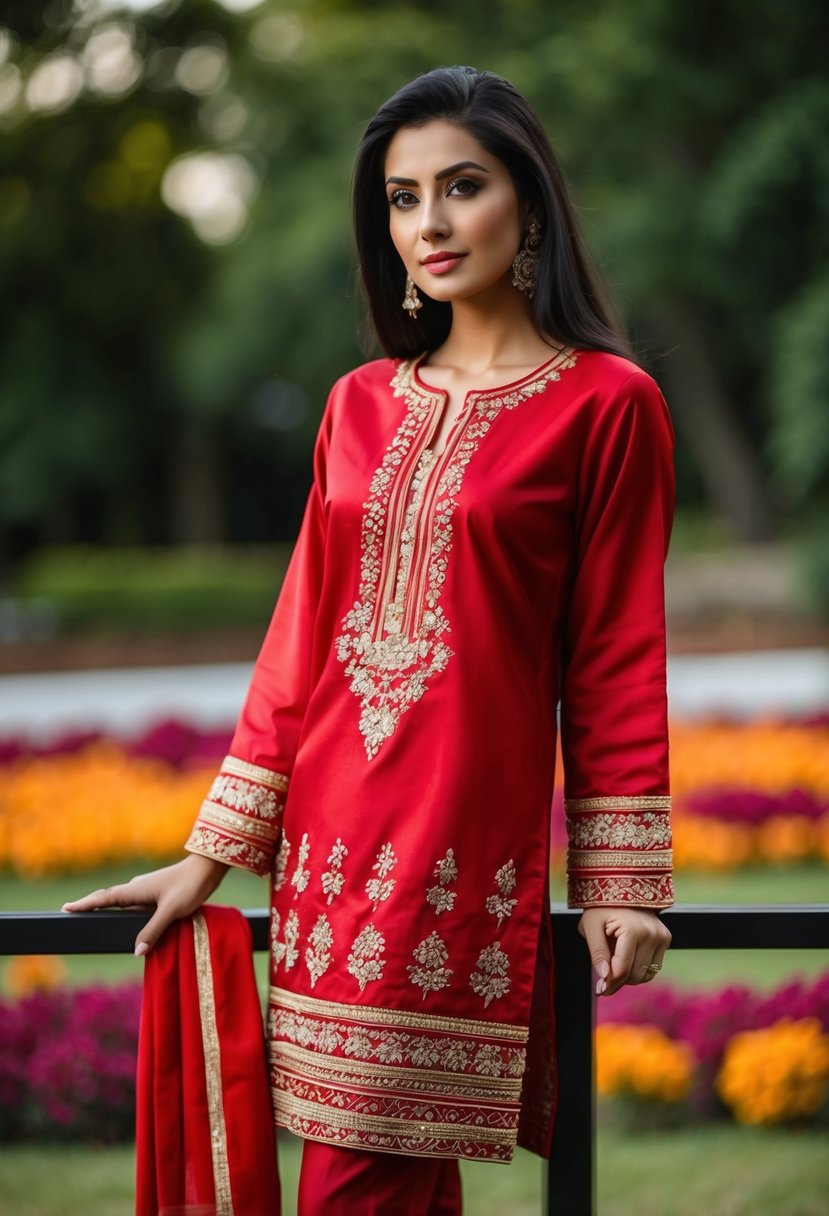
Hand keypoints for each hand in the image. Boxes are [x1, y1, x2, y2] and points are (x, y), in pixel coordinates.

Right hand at [61, 854, 228, 956]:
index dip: (85, 904)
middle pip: (108, 897)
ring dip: (106, 906)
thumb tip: (136, 951)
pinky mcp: (156, 891)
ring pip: (122, 900)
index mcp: (136, 889)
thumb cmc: (190, 885)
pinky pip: (134, 902)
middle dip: (90, 905)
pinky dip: (123, 909)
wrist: (208, 868)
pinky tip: (126, 918)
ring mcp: (146, 888)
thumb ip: (154, 930)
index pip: (104, 898)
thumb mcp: (172, 911)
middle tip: (70, 912)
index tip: (65, 908)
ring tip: (91, 916)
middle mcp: (137, 887)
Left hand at [578, 905, 670, 996]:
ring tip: (615, 962)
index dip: (609, 983)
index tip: (599, 990)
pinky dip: (639, 970)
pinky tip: (628, 960)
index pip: (622, 969)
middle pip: (634, 975)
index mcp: (632, 930)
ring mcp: (662, 936)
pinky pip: (653, 968)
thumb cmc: (601, 907)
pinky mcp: (666, 938)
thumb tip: (604, 978)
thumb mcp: (591, 927)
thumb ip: (597, 953)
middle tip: (603, 977)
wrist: (621, 888)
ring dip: (629, 976)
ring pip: (645, 975)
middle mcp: (652, 933)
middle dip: (617, 980)